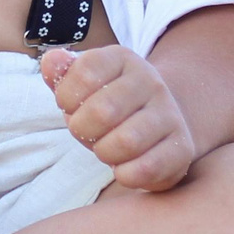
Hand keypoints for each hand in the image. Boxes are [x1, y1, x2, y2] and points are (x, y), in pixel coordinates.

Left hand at [42, 45, 197, 191]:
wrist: (160, 120)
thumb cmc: (109, 103)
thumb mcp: (83, 83)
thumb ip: (62, 72)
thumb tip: (52, 61)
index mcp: (122, 59)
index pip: (84, 72)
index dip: (67, 97)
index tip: (71, 106)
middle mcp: (151, 82)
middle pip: (102, 111)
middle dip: (82, 129)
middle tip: (86, 132)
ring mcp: (170, 115)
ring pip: (126, 142)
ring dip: (104, 152)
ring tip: (105, 149)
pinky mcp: (181, 148)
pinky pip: (147, 168)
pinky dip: (126, 174)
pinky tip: (123, 168)